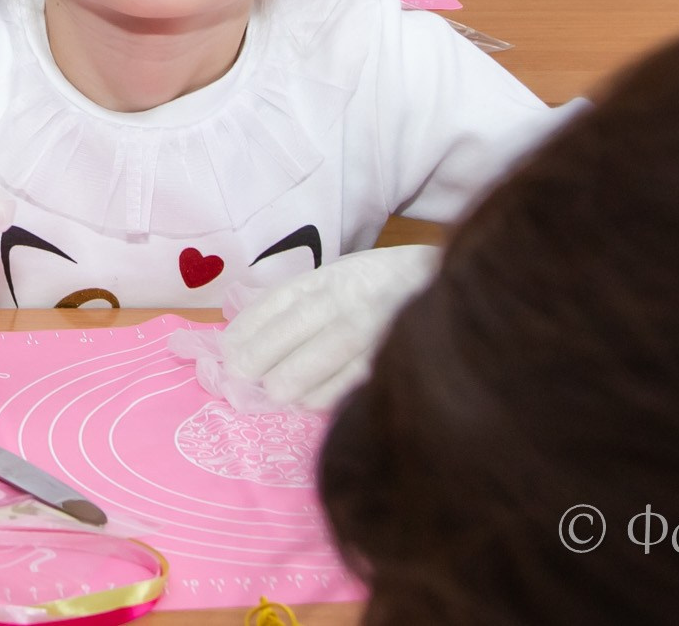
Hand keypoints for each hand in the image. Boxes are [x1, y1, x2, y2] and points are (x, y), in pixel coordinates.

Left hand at [219, 246, 439, 408]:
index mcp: (337, 277)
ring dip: (297, 377)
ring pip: (333, 349)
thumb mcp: (341, 282)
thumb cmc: (383, 292)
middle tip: (241, 378)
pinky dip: (331, 393)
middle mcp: (358, 295)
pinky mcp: (399, 354)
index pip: (286, 298)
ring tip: (275, 394)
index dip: (252, 325)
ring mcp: (381, 324)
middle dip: (266, 352)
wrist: (452, 291)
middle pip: (305, 321)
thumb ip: (300, 306)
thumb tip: (242, 341)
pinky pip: (360, 376)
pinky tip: (309, 402)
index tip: (227, 350)